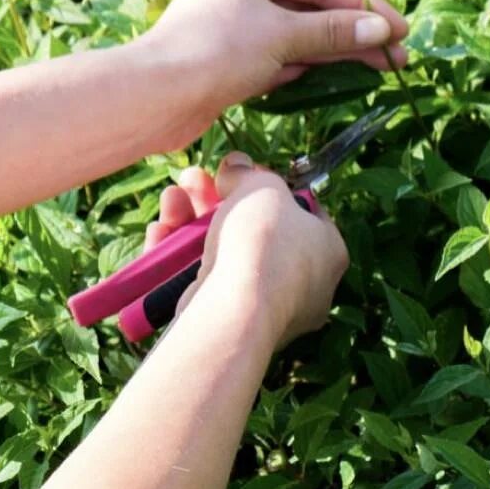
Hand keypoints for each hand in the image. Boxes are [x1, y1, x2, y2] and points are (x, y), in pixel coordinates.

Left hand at [143, 0, 408, 131]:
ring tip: (383, 66)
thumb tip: (382, 29)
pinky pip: (282, 58)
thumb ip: (334, 32)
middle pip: (311, 8)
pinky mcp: (232, 61)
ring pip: (299, 36)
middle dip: (355, 31)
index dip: (361, 5)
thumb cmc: (216, 50)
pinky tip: (344, 76)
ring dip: (338, 51)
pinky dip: (311, 66)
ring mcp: (236, 26)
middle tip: (399, 53)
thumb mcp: (283, 35)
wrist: (157, 97)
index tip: (398, 28)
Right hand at [146, 153, 348, 348]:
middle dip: (218, 201)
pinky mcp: (227, 323)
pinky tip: (161, 230)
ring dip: (192, 223)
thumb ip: (251, 174)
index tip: (245, 174)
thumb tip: (237, 165)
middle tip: (196, 179)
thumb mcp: (264, 188)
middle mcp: (302, 285)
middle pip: (255, 232)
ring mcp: (263, 307)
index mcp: (328, 253)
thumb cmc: (265, 243)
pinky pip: (203, 282)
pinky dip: (179, 258)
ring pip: (223, 255)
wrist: (236, 309)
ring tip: (173, 196)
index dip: (271, 189)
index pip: (303, 213)